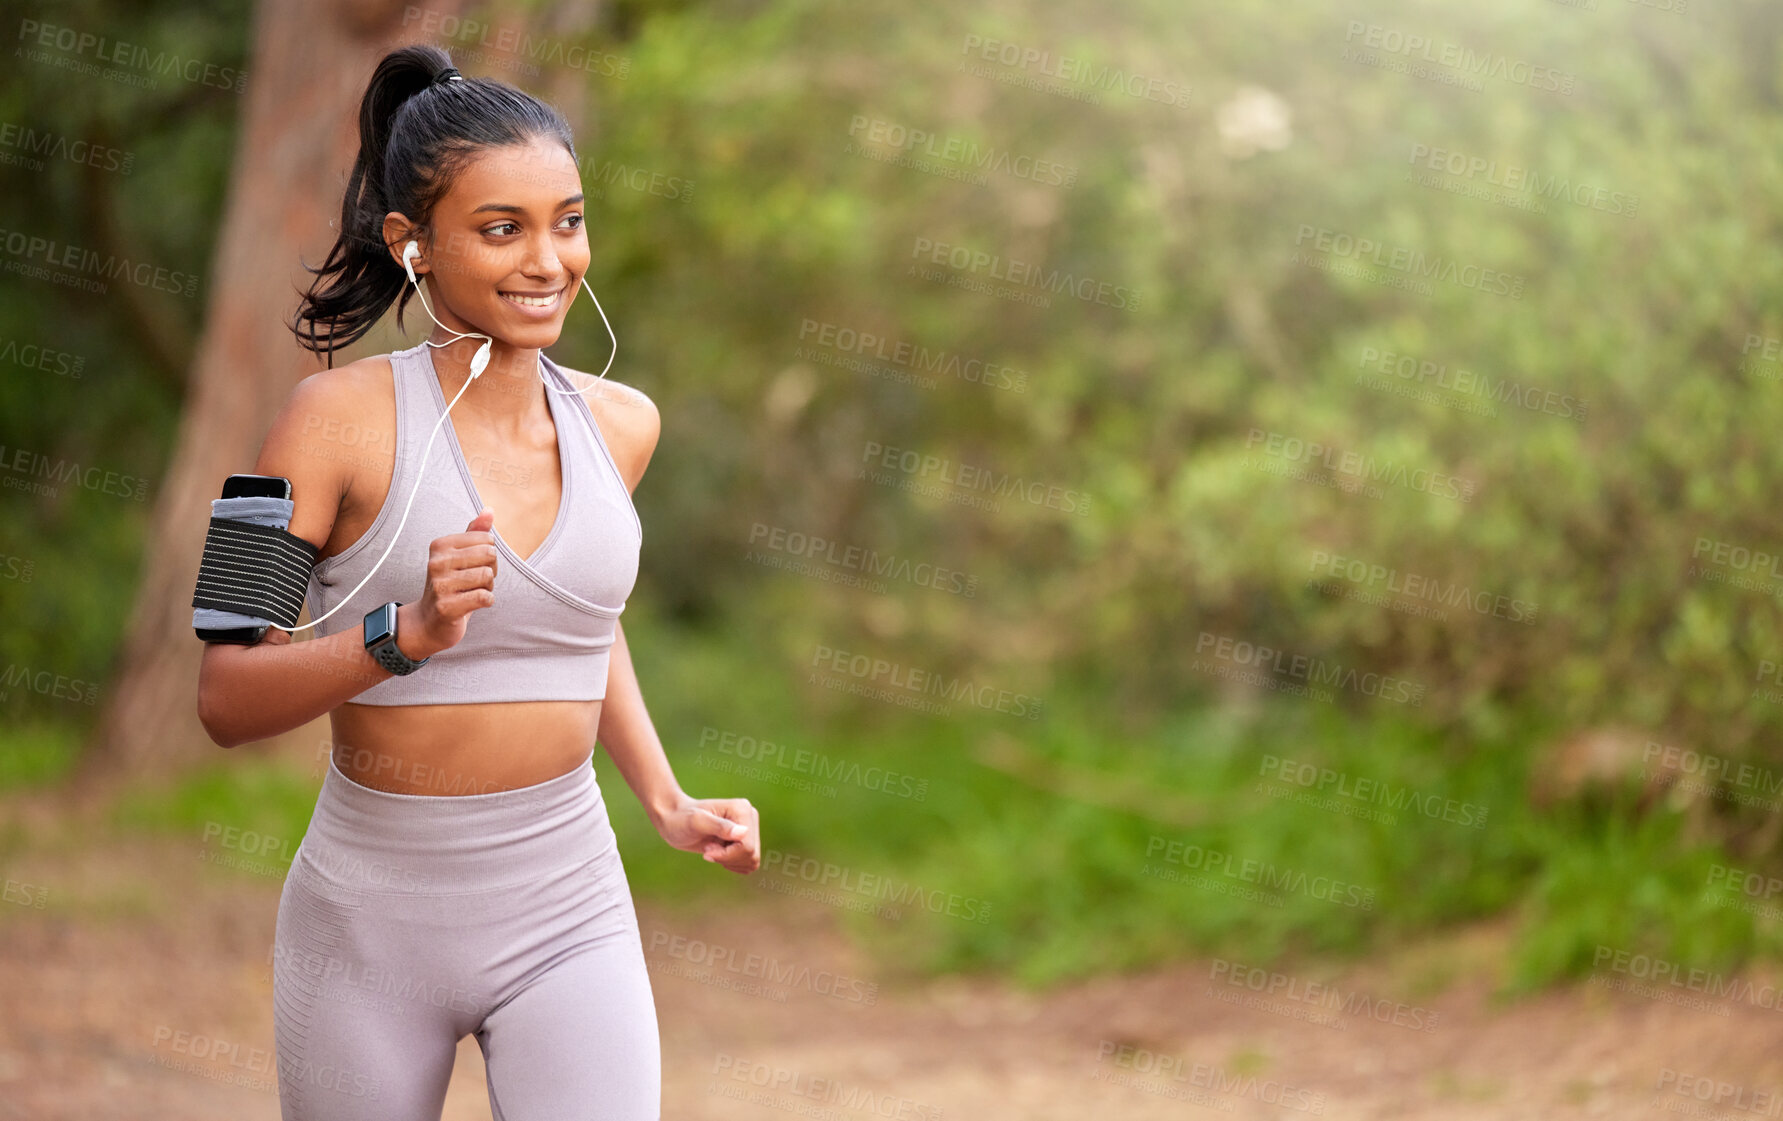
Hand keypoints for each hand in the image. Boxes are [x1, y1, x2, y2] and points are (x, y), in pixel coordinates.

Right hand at [403, 508, 498, 658]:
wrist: (428, 622)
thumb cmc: (450, 586)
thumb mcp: (460, 556)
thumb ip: (475, 532)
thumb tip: (490, 510)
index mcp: (440, 545)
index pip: (487, 539)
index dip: (488, 555)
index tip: (472, 567)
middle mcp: (436, 562)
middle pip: (489, 555)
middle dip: (490, 570)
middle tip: (474, 582)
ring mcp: (439, 585)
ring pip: (488, 576)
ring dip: (487, 587)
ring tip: (471, 593)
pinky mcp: (446, 607)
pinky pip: (484, 597)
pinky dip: (486, 602)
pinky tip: (473, 605)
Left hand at [654, 794, 759, 873]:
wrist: (674, 821)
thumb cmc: (681, 819)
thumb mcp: (696, 822)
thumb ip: (719, 826)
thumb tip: (743, 832)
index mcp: (743, 809)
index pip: (747, 846)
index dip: (727, 855)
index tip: (706, 851)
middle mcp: (750, 818)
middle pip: (751, 854)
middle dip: (727, 858)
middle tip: (708, 849)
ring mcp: (748, 829)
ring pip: (752, 860)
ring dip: (729, 862)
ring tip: (711, 850)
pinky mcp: (744, 840)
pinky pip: (748, 863)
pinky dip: (731, 864)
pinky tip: (717, 854)